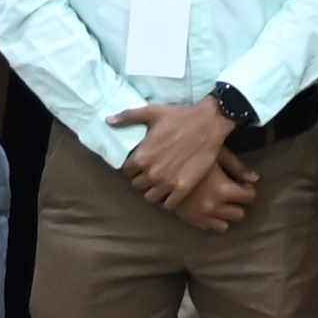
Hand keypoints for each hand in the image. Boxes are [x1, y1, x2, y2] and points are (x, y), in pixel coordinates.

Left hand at [117, 99, 240, 218]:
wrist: (209, 123)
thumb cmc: (180, 116)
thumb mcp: (152, 112)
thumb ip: (128, 117)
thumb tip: (108, 120)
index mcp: (141, 157)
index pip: (126, 172)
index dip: (133, 167)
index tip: (141, 163)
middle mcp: (151, 173)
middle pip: (137, 186)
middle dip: (143, 179)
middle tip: (153, 171)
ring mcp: (167, 183)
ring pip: (151, 197)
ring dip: (154, 191)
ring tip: (161, 182)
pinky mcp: (183, 188)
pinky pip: (169, 204)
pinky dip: (169, 200)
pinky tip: (172, 190)